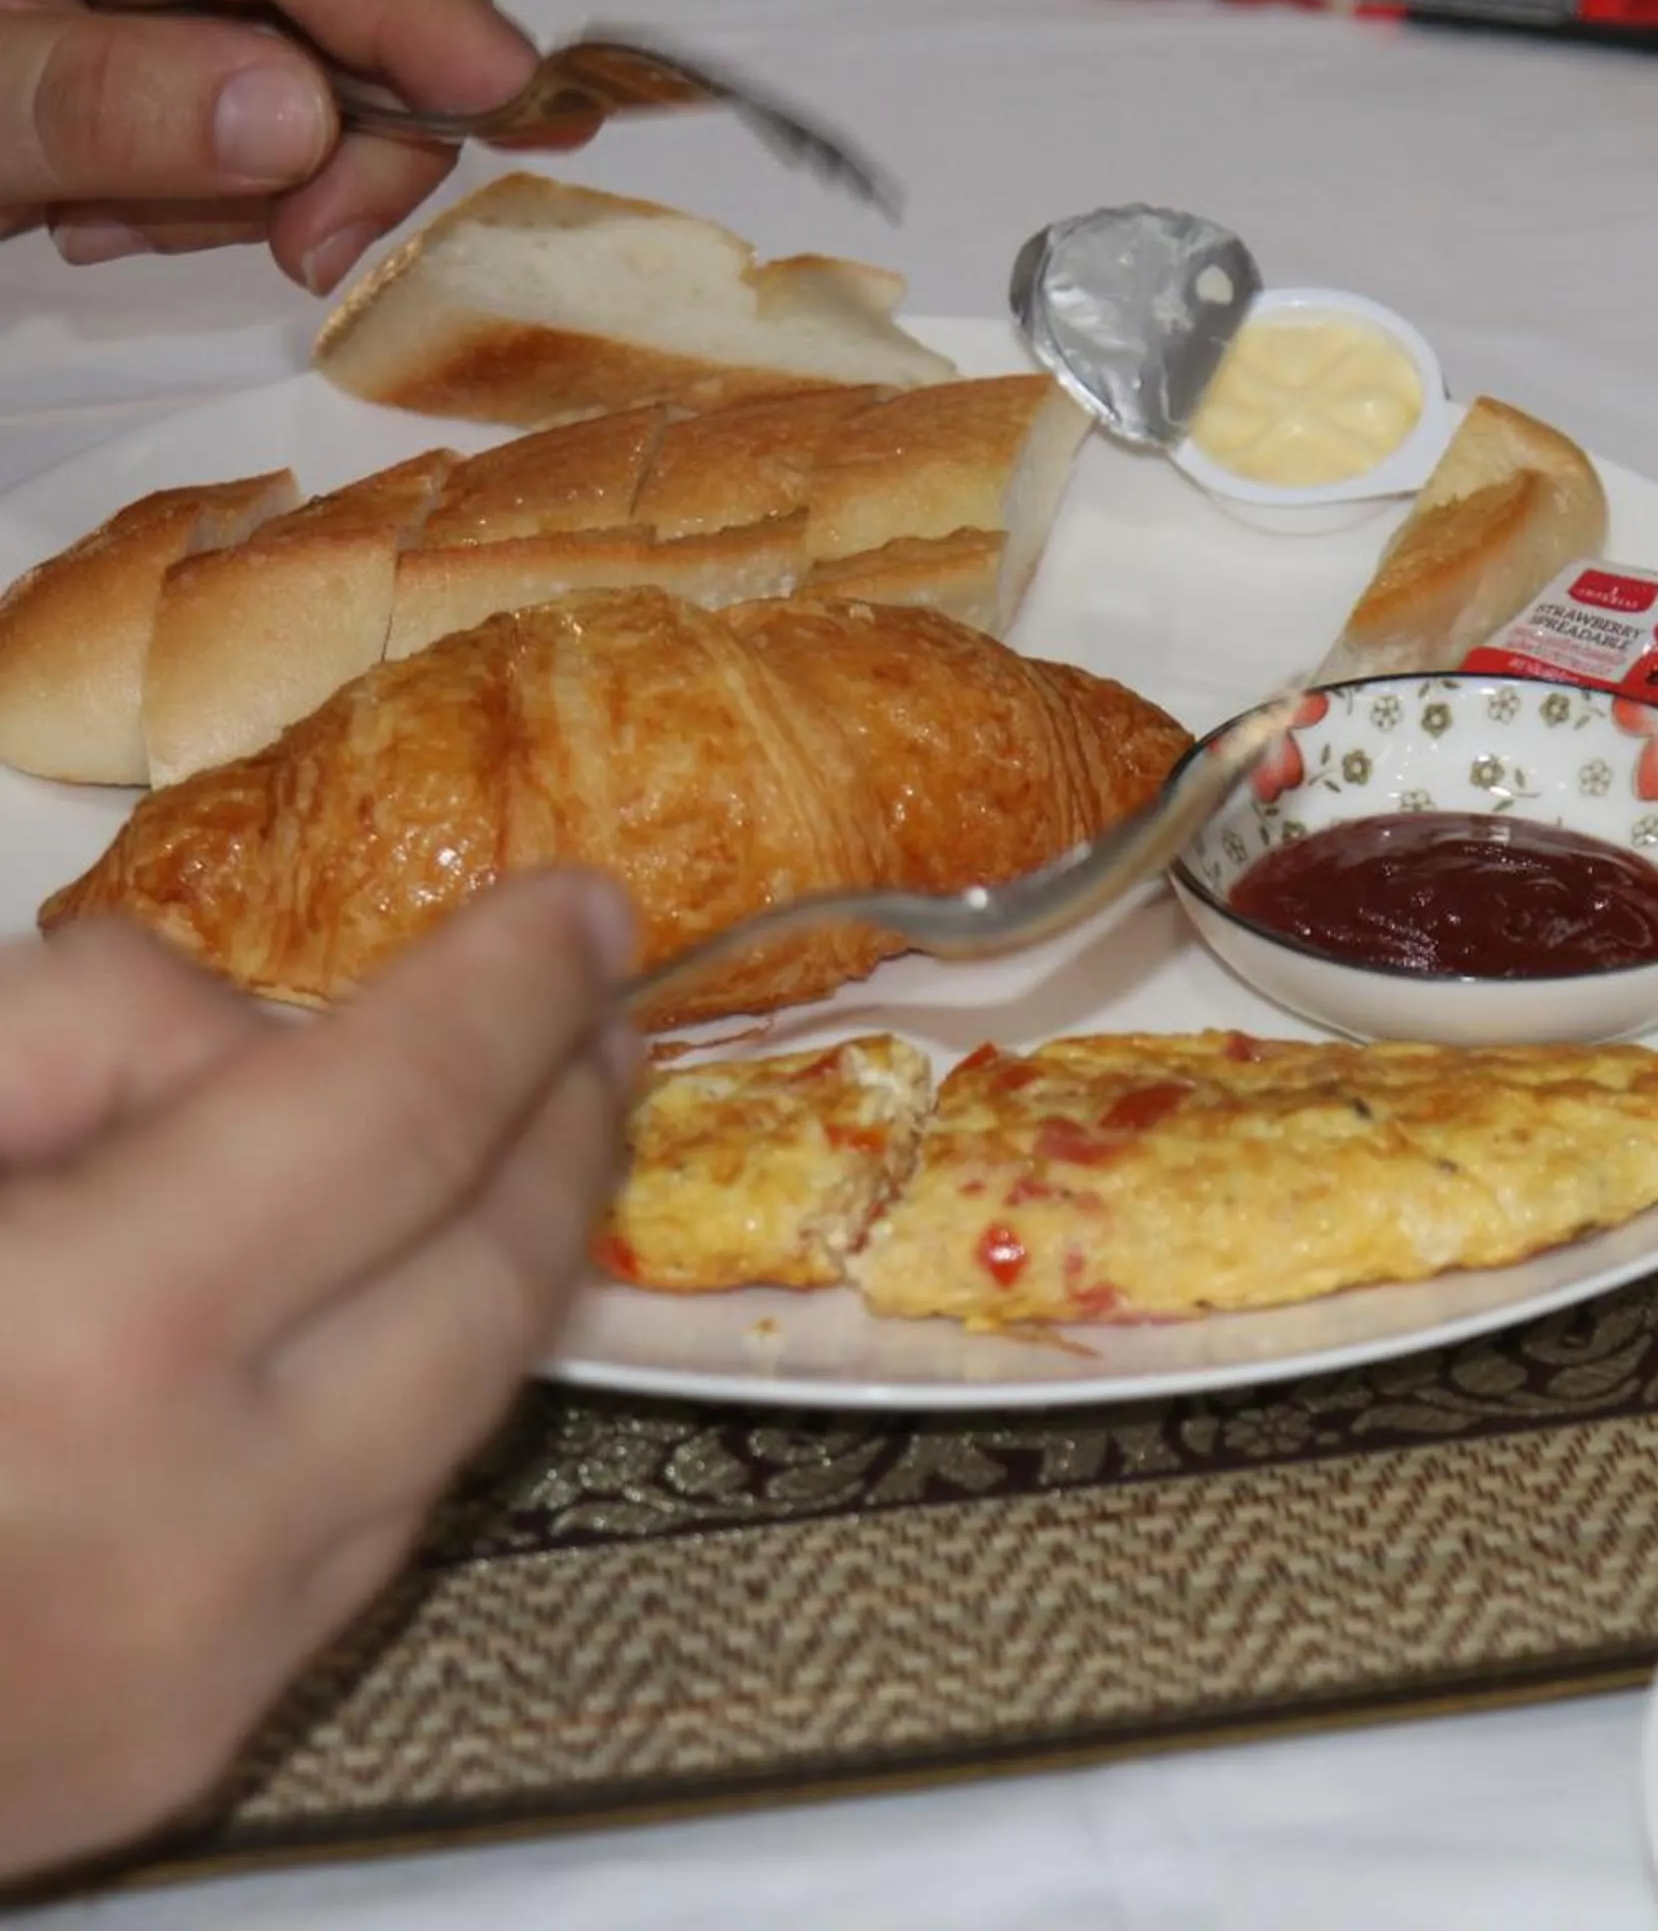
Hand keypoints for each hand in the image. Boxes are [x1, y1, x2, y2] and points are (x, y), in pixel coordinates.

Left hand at [0, 0, 542, 289]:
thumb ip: (105, 103)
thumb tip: (295, 120)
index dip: (420, 9)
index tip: (504, 95)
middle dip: (379, 111)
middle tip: (296, 243)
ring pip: (371, 41)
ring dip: (299, 162)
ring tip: (122, 215)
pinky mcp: (207, 2)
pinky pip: (313, 79)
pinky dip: (258, 166)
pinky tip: (132, 194)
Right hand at [0, 872, 641, 1880]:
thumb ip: (60, 1052)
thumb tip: (246, 1050)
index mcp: (79, 1347)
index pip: (395, 1116)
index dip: (506, 992)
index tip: (579, 910)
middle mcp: (192, 1525)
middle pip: (489, 1275)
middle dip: (564, 1118)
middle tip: (595, 1007)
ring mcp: (207, 1663)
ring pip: (460, 1417)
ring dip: (510, 1259)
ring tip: (525, 1136)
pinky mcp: (184, 1751)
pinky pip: (368, 1535)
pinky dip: (410, 1399)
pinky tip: (393, 1315)